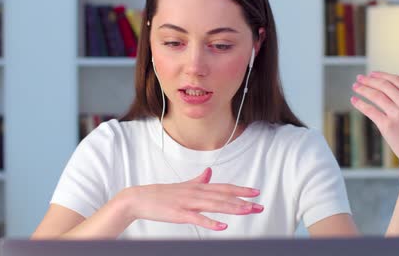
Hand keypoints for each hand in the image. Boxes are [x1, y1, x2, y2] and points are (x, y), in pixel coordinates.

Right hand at [123, 167, 262, 230]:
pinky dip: (211, 222)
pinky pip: (197, 218)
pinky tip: (222, 226)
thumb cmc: (162, 194)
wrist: (140, 198)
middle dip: (243, 201)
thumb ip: (198, 180)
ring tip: (247, 211)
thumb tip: (209, 172)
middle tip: (259, 205)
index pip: (224, 188)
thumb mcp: (183, 186)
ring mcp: (188, 203)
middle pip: (223, 196)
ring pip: (214, 206)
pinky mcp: (179, 214)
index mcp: (198, 187)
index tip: (256, 192)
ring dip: (232, 208)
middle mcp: (196, 193)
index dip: (240, 190)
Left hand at [350, 71, 398, 173]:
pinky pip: (370, 111)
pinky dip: (360, 104)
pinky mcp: (387, 126)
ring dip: (362, 89)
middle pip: (384, 86)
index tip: (371, 74)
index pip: (396, 80)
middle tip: (358, 78)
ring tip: (354, 86)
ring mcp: (397, 115)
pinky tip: (353, 100)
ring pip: (375, 96)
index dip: (382, 75)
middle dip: (369, 80)